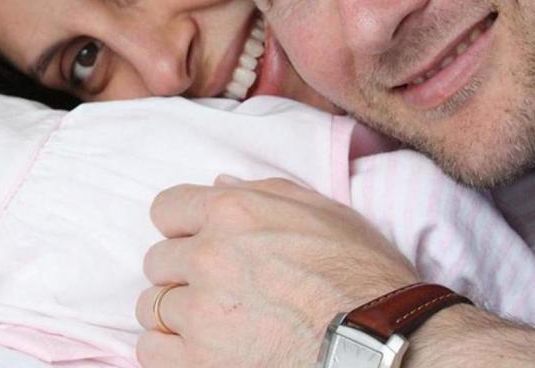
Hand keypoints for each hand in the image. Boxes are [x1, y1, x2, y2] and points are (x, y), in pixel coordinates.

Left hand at [135, 177, 418, 367]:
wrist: (383, 346)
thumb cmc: (364, 279)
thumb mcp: (325, 214)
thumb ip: (265, 193)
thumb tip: (218, 185)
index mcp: (232, 213)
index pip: (166, 209)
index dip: (181, 228)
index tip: (198, 244)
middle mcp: (208, 256)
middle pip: (157, 262)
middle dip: (182, 275)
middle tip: (218, 292)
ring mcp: (200, 313)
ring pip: (151, 307)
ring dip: (177, 316)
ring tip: (215, 327)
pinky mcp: (199, 363)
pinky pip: (150, 351)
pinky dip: (169, 353)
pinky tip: (201, 353)